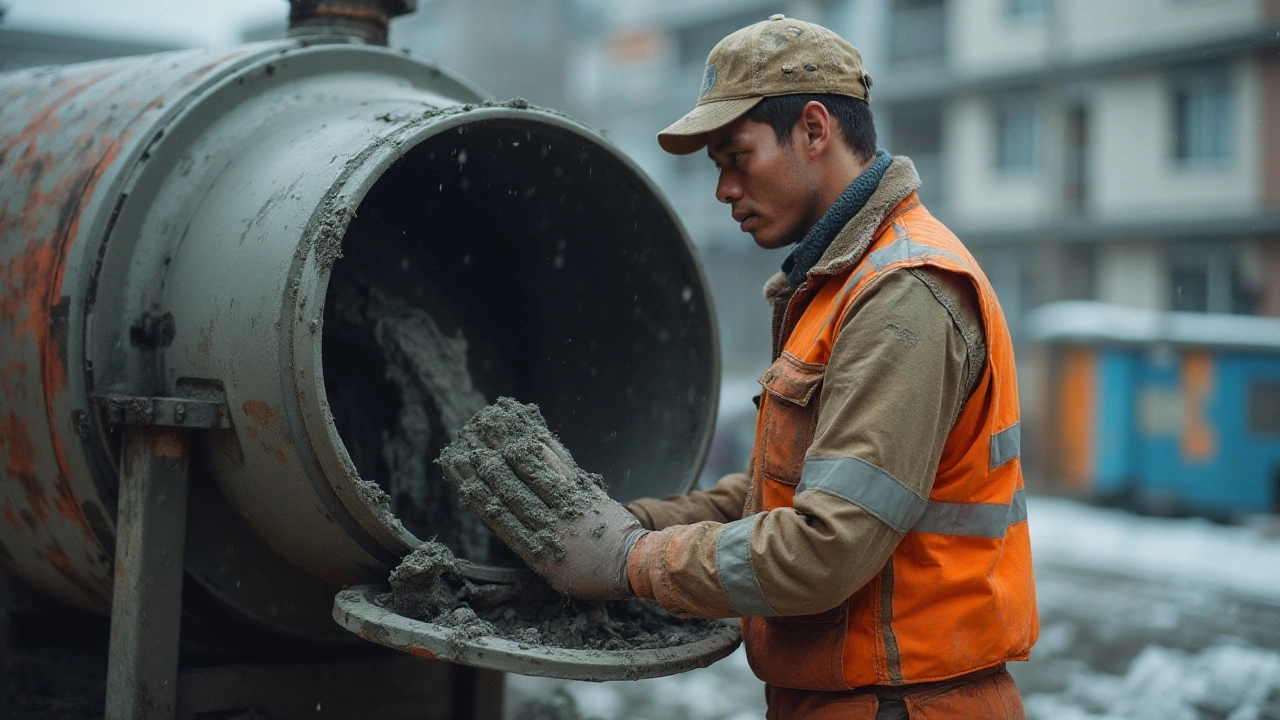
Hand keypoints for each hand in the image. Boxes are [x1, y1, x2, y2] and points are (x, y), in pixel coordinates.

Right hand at [439, 402, 646, 600]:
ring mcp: (569, 511)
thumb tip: (513, 525)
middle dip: (486, 473)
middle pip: (510, 496)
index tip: (460, 478)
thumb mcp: (556, 573)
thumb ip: (535, 550)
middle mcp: (549, 530)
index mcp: (536, 553)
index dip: (476, 495)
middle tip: (466, 451)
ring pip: (534, 482)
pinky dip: (547, 456)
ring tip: (491, 439)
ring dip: (511, 460)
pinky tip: (531, 440)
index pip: (498, 518)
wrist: (633, 565)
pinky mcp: (587, 496)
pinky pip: (563, 473)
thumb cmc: (594, 575)